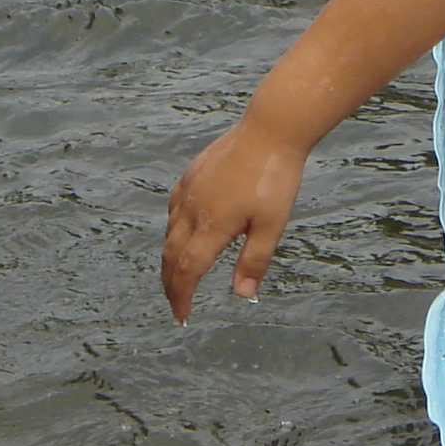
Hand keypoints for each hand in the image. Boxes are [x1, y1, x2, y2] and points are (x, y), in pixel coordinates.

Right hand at [162, 115, 307, 321]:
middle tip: (176, 303)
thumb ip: (253, 260)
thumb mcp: (271, 224)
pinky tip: (180, 231)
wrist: (270, 129)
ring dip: (169, 259)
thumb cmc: (275, 176)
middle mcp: (193, 209)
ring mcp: (189, 189)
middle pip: (171, 256)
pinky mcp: (191, 174)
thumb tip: (241, 294)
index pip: (188, 271)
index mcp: (212, 225)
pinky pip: (173, 208)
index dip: (182, 297)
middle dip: (171, 284)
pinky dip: (171, 229)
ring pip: (169, 232)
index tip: (182, 316)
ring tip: (177, 275)